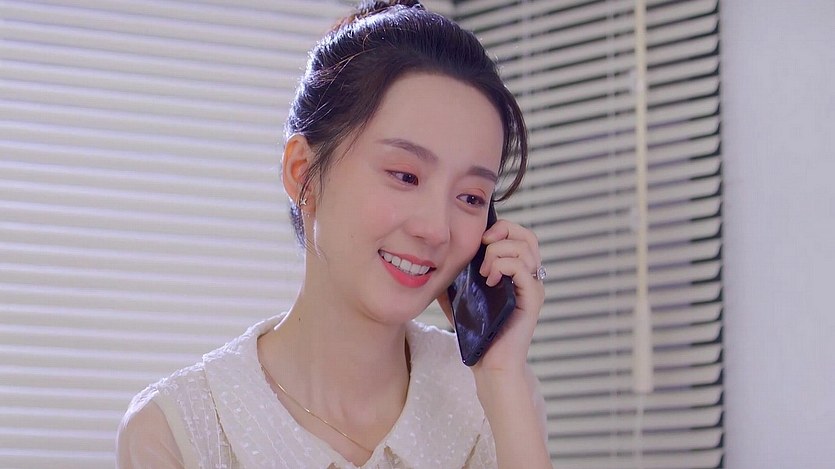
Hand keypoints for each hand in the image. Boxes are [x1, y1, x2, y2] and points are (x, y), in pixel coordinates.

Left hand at [437, 218, 543, 371]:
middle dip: (502, 232)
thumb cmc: (477, 332)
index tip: (479, 241)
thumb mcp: (459, 297)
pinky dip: (502, 266)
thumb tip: (434, 260)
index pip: (518, 234)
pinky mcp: (532, 298)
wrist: (489, 362)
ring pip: (524, 248)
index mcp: (516, 271)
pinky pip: (522, 268)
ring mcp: (532, 287)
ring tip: (483, 273)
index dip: (500, 228)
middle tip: (483, 247)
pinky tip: (488, 281)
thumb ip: (452, 278)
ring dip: (498, 253)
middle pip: (527, 235)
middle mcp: (529, 276)